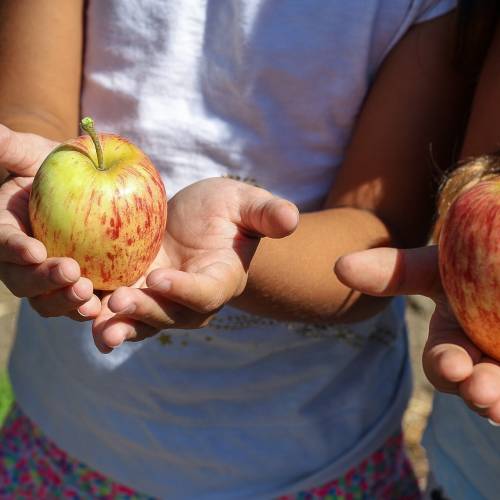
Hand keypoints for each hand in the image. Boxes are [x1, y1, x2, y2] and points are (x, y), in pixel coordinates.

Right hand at [0, 124, 99, 319]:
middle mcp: (23, 261)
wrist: (83, 187)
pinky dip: (90, 309)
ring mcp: (50, 278)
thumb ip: (11, 148)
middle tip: (70, 273)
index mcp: (6, 230)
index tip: (33, 250)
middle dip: (43, 281)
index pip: (3, 242)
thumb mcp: (34, 153)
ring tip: (88, 297)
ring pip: (48, 300)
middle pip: (22, 280)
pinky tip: (109, 306)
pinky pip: (80, 303)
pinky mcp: (79, 285)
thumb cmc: (55, 167)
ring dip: (66, 301)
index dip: (14, 248)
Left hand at [92, 178, 298, 351]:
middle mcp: (190, 300)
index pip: (206, 293)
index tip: (161, 278)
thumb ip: (266, 213)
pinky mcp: (134, 291)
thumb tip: (290, 219)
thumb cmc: (226, 212)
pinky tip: (75, 306)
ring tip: (94, 323)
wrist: (198, 223)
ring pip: (141, 321)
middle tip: (119, 302)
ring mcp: (160, 300)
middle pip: (170, 315)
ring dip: (118, 324)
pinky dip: (98, 311)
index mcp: (220, 279)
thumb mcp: (246, 204)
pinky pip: (117, 308)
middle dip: (146, 312)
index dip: (185, 290)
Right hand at [335, 245, 499, 423]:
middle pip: (477, 387)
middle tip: (483, 394)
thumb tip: (339, 266)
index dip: (445, 368)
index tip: (455, 368)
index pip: (443, 364)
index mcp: (453, 342)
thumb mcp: (434, 267)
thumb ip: (392, 271)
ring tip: (499, 402)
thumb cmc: (467, 263)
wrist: (494, 252)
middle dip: (479, 393)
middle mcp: (482, 362)